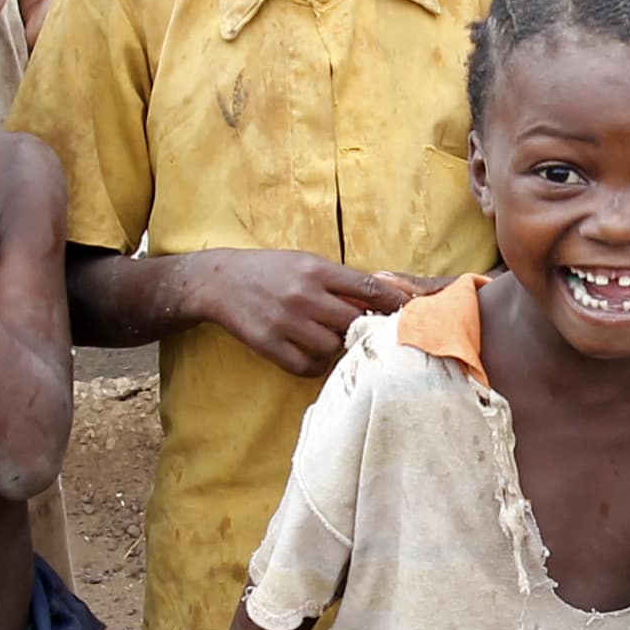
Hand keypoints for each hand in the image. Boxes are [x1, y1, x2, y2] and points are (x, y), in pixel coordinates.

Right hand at [205, 249, 412, 375]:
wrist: (219, 282)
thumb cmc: (270, 271)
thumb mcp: (305, 262)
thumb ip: (339, 280)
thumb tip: (384, 298)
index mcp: (316, 270)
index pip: (368, 289)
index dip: (394, 303)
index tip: (411, 313)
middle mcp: (303, 295)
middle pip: (354, 322)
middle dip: (362, 328)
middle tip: (362, 332)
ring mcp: (285, 321)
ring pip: (333, 347)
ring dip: (335, 347)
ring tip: (324, 337)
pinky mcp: (268, 344)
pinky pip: (307, 366)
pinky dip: (314, 364)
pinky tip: (308, 352)